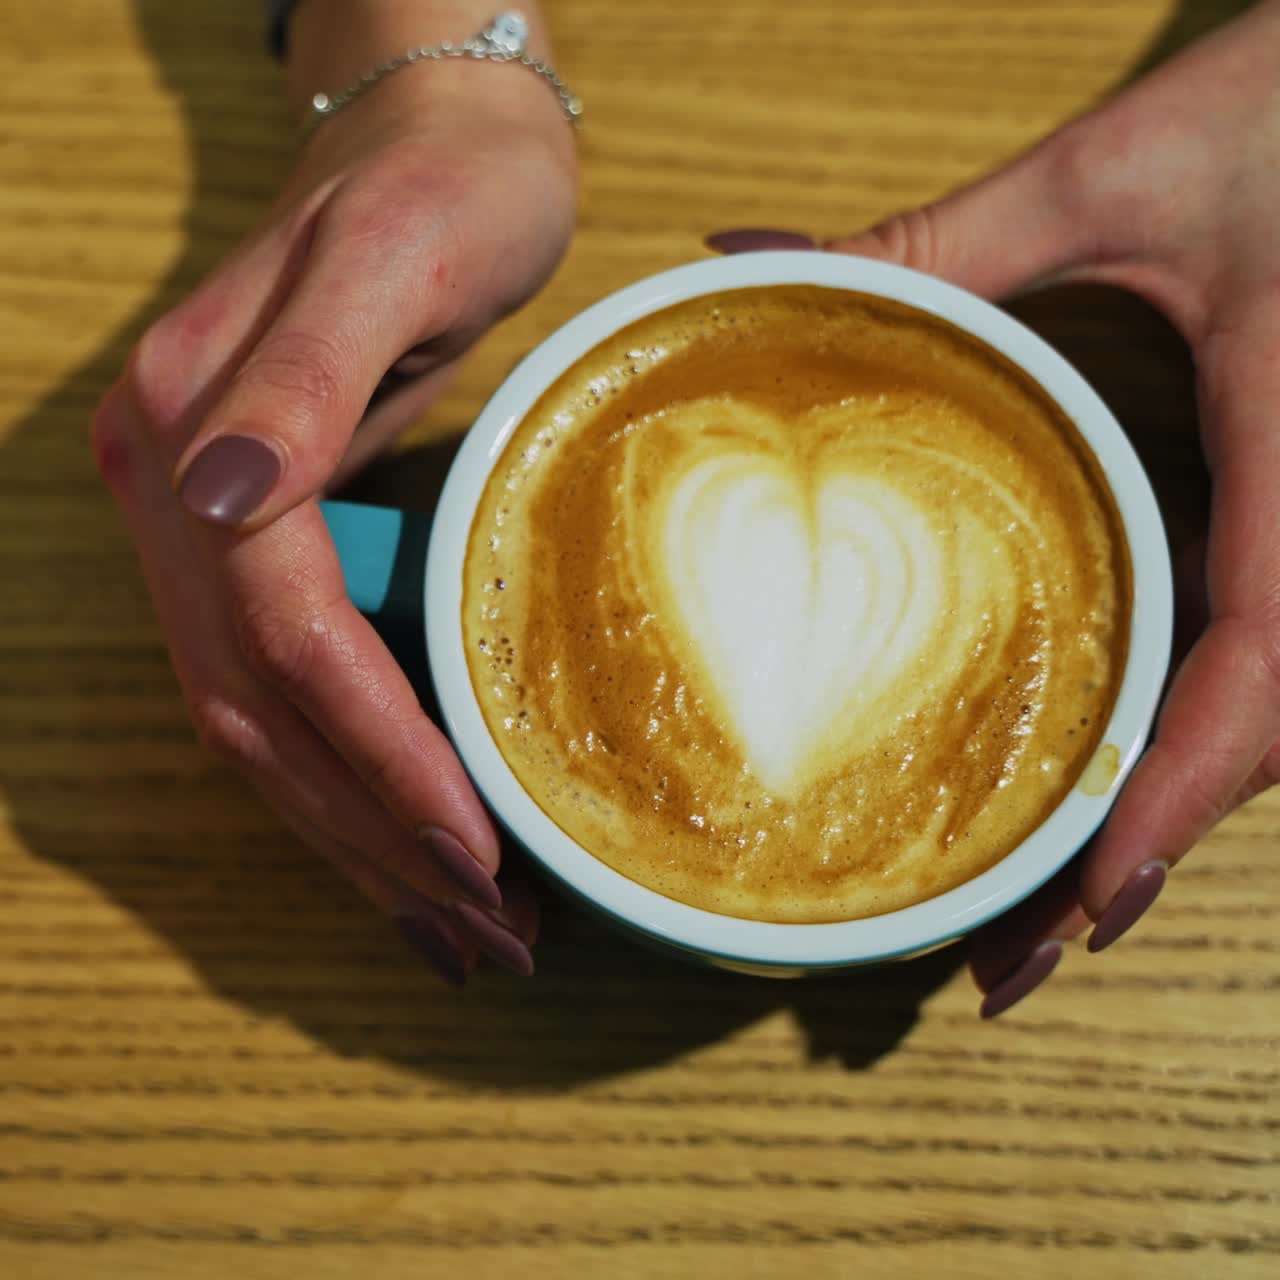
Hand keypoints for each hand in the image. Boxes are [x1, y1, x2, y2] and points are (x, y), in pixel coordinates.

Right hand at [92, 8, 576, 983]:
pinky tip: (410, 833)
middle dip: (375, 836)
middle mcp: (175, 493)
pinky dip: (349, 776)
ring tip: (459, 923)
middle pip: (264, 716)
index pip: (287, 643)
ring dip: (358, 837)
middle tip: (485, 933)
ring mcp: (203, 525)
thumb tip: (217, 496)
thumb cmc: (448, 187)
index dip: (381, 758)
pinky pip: (288, 688)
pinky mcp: (259, 540)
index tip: (480, 851)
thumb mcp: (396, 252)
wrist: (443, 139)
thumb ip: (301, 372)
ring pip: (264, 727)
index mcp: (192, 430)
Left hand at [710, 2, 1279, 1013]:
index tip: (1090, 908)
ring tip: (1047, 914)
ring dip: (1161, 816)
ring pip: (1261, 711)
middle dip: (1143, 859)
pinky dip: (1181, 736)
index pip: (1257, 666)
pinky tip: (1097, 773)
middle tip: (1015, 963)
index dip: (1178, 796)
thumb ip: (945, 238)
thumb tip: (752, 266)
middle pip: (1257, 738)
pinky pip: (1252, 648)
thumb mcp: (1117, 176)